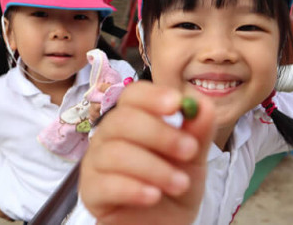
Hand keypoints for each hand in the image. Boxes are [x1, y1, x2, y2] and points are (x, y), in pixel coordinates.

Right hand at [79, 81, 215, 224]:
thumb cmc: (173, 187)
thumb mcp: (193, 161)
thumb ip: (197, 133)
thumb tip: (202, 105)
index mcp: (132, 121)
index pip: (132, 96)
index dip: (152, 96)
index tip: (177, 104)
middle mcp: (108, 137)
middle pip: (122, 120)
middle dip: (160, 134)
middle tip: (189, 150)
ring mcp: (95, 164)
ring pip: (115, 153)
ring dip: (154, 168)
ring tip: (180, 184)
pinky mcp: (90, 192)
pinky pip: (106, 184)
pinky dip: (134, 188)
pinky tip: (153, 196)